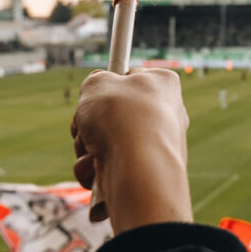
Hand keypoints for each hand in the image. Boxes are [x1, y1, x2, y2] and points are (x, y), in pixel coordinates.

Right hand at [72, 68, 190, 234]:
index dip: (108, 86)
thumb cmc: (119, 118)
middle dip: (89, 122)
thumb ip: (95, 81)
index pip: (130, 78)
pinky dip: (93, 167)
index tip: (96, 93)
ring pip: (106, 142)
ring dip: (85, 144)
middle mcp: (166, 115)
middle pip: (113, 114)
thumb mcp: (96, 83)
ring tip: (90, 146)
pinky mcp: (142, 174)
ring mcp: (155, 147)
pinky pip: (108, 166)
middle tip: (84, 124)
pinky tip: (96, 166)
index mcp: (163, 84)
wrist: (138, 169)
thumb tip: (98, 91)